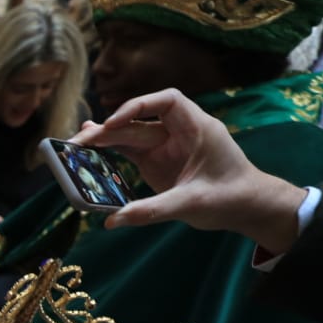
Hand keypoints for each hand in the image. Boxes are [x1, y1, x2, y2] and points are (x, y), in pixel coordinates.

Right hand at [72, 88, 304, 250]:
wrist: (248, 207)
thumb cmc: (230, 198)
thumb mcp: (191, 204)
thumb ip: (151, 210)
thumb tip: (112, 220)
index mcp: (197, 128)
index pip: (167, 101)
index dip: (138, 106)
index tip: (115, 121)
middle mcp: (179, 133)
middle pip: (138, 122)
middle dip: (108, 130)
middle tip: (78, 142)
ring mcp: (166, 147)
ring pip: (129, 136)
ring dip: (103, 140)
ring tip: (74, 147)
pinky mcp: (157, 163)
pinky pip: (129, 153)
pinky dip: (109, 153)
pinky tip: (87, 152)